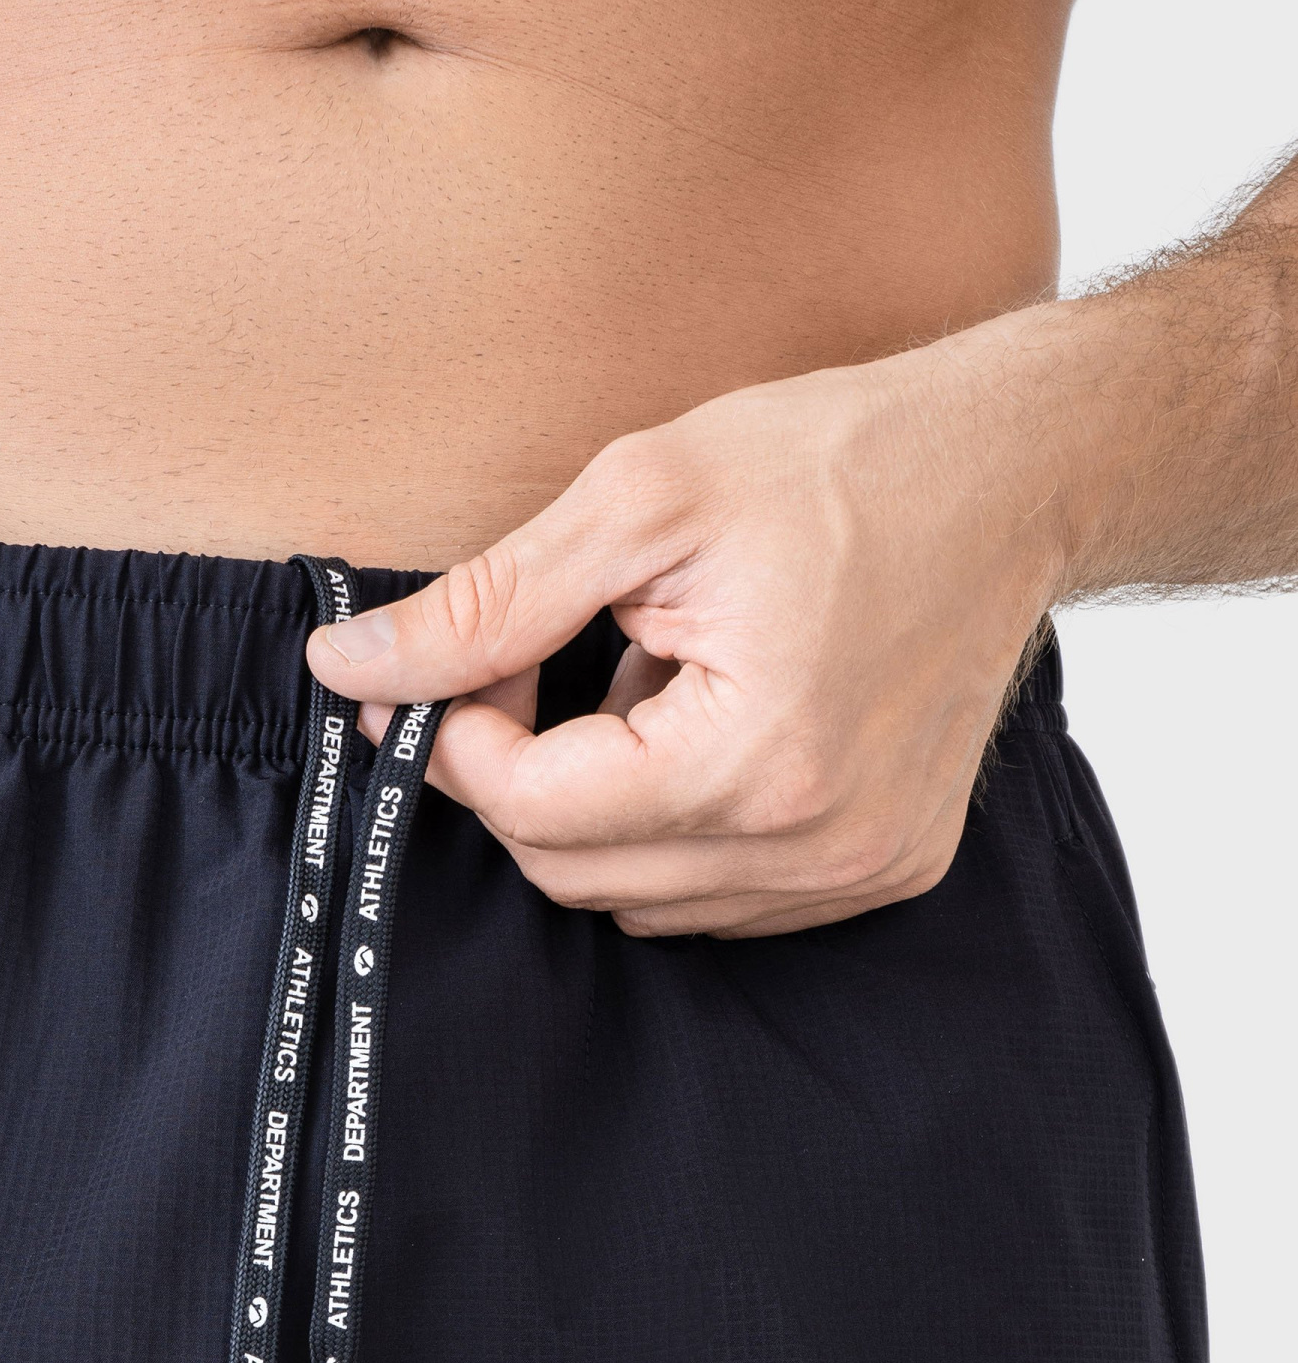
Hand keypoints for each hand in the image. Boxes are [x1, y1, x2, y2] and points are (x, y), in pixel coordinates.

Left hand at [308, 347, 1068, 936]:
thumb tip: (346, 673)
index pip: (535, 813)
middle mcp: (813, 846)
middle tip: (534, 670)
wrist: (1017, 472)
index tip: (451, 674)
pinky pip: (715, 900)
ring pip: (639, 901)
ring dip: (599, 809)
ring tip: (643, 684)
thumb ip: (485, 605)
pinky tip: (705, 730)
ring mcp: (856, 872)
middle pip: (575, 873)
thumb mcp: (640, 497)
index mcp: (756, 758)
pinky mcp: (881, 873)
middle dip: (521, 780)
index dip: (460, 744)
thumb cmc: (837, 461)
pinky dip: (671, 831)